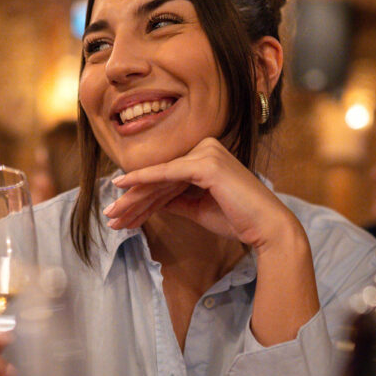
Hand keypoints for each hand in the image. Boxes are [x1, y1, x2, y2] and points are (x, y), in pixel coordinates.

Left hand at [106, 137, 318, 345]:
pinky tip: (122, 187)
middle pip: (160, 177)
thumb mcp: (198, 209)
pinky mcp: (205, 164)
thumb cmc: (237, 219)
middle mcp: (205, 147)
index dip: (142, 198)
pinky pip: (165, 174)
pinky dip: (142, 181)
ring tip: (111, 215)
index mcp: (206, 155)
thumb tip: (151, 201)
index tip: (121, 215)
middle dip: (133, 200)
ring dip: (132, 198)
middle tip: (109, 217)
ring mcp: (206, 152)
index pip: (167, 178)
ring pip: (159, 178)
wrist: (266, 227)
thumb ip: (175, 200)